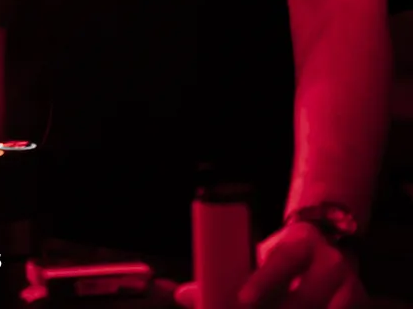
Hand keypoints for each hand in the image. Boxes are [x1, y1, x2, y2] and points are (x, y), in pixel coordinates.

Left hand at [175, 223, 366, 308]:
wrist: (328, 249)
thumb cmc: (281, 257)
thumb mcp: (258, 254)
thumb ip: (225, 273)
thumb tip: (184, 295)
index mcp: (301, 242)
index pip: (282, 260)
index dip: (263, 282)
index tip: (242, 300)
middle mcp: (331, 264)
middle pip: (303, 299)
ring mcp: (350, 289)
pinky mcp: (359, 306)